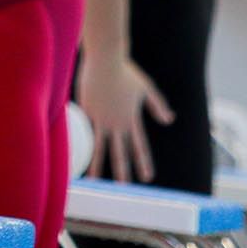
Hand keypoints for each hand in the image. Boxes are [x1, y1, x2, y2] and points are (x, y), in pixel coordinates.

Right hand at [77, 52, 173, 182]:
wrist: (105, 59)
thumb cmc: (126, 71)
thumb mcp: (146, 88)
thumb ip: (157, 105)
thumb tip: (169, 120)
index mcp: (131, 118)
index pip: (139, 145)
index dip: (143, 161)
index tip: (147, 176)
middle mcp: (117, 122)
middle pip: (120, 151)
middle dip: (123, 170)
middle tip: (125, 188)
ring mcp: (101, 118)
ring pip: (100, 147)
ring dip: (98, 165)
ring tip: (95, 180)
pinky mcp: (87, 111)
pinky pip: (85, 130)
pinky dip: (82, 143)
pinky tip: (77, 155)